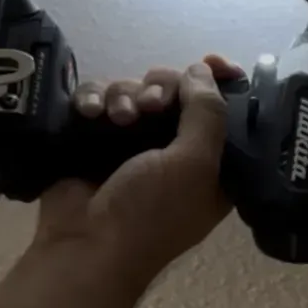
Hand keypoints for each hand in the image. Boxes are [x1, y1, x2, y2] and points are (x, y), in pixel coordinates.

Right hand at [36, 55, 243, 279]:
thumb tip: (202, 69)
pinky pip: (96, 101)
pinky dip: (92, 100)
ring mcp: (130, 145)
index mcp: (210, 162)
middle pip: (174, 91)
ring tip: (118, 119)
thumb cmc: (151, 212)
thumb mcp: (196, 164)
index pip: (222, 109)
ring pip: (132, 92)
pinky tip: (89, 113)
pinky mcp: (93, 140)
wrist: (85, 246)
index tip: (211, 61)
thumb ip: (207, 112)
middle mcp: (173, 150)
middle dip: (162, 89)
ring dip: (124, 96)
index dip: (219, 82)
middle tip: (151, 106)